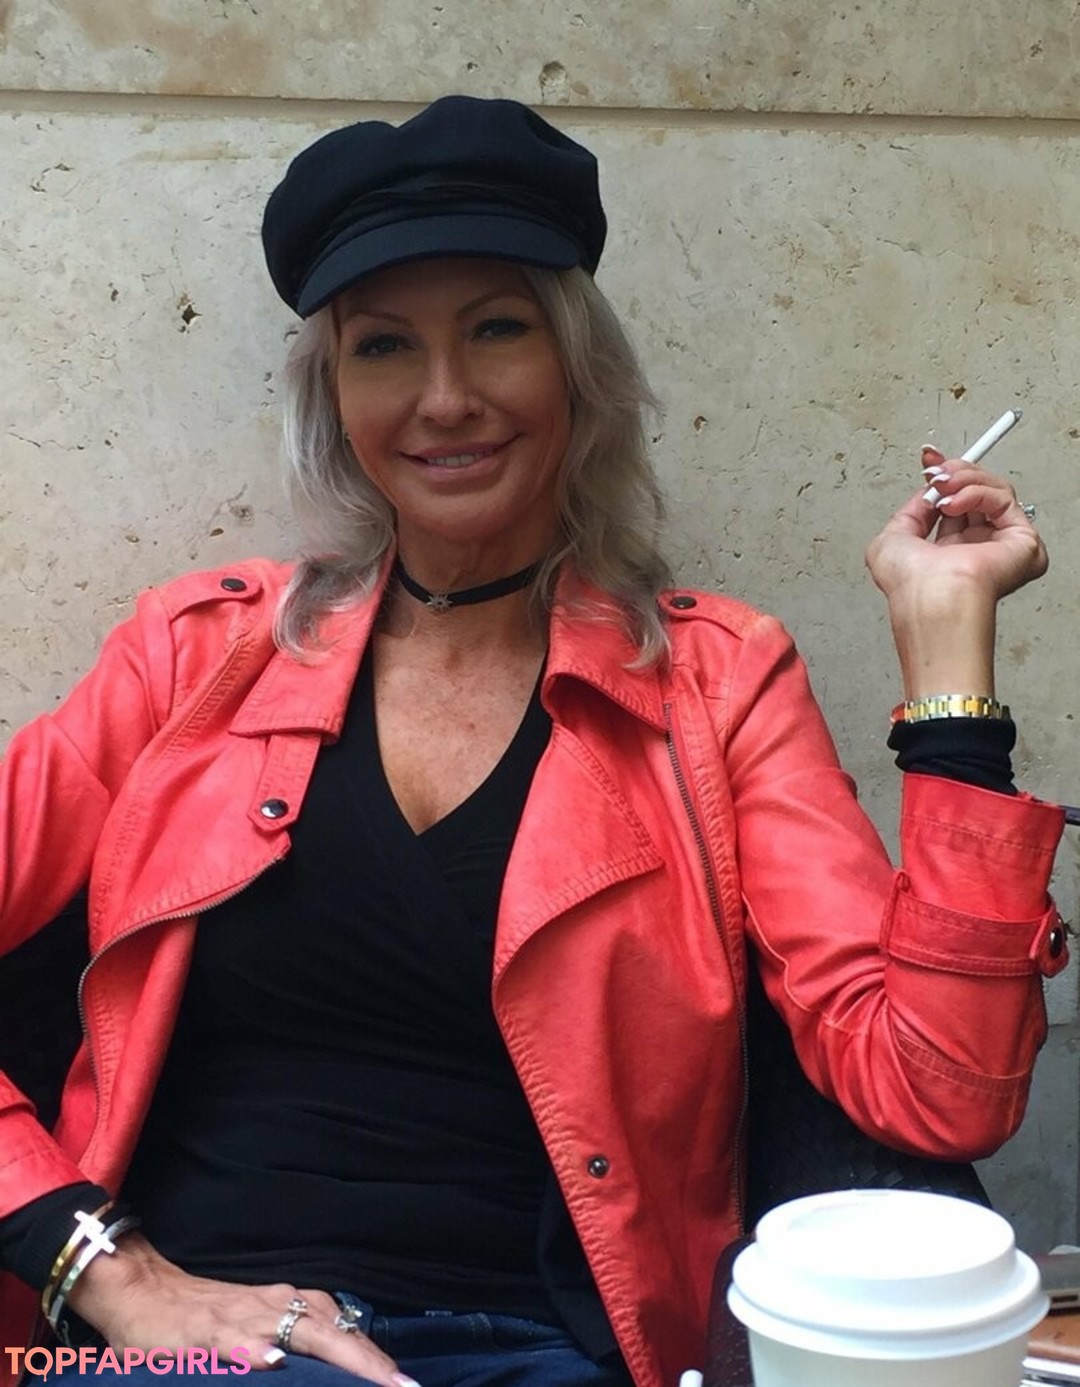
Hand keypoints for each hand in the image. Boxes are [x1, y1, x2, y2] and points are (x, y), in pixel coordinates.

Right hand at [68, 1233, 413, 1381]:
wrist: (143, 1292)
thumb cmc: (202, 1317)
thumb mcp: (253, 1327)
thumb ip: (290, 1344)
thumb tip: (332, 1370)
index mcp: (286, 1307)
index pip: (341, 1330)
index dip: (373, 1356)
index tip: (406, 1383)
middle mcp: (272, 1306)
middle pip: (331, 1330)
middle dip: (367, 1361)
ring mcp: (241, 1317)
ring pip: (295, 1330)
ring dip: (333, 1353)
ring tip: (368, 1379)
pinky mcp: (203, 1331)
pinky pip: (233, 1339)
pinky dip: (252, 1350)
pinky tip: (271, 1362)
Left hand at [865, 448, 1046, 606]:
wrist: (930, 597)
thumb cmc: (910, 584)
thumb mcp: (892, 539)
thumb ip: (909, 514)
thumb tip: (927, 494)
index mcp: (950, 551)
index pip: (956, 502)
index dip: (945, 476)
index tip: (929, 460)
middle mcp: (977, 548)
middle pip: (977, 491)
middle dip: (954, 473)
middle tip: (935, 473)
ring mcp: (1001, 544)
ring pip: (994, 489)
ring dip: (963, 480)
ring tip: (942, 488)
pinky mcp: (1023, 541)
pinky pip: (1004, 498)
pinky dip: (977, 492)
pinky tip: (954, 504)